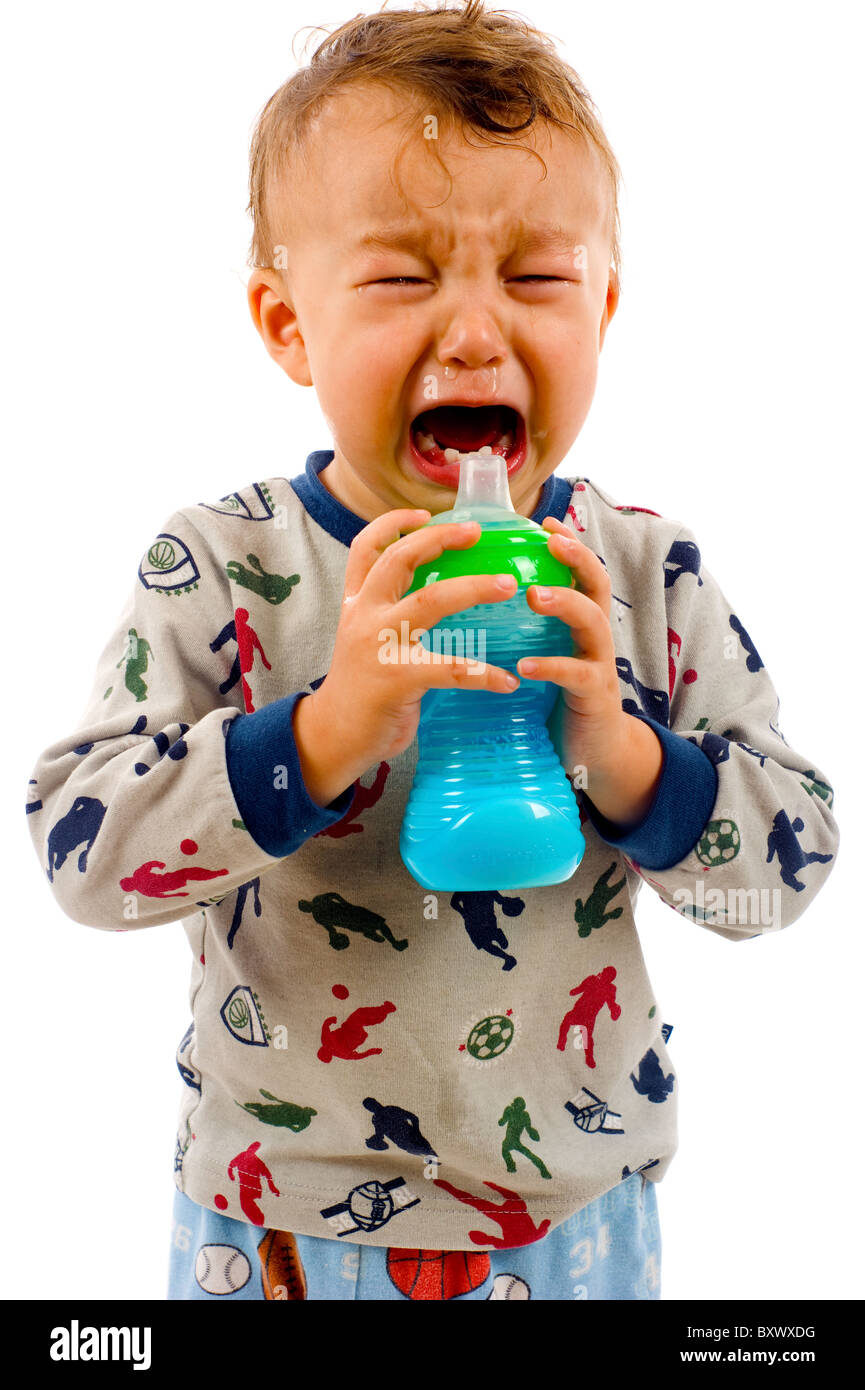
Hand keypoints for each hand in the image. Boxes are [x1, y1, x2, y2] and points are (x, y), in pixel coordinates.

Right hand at [294, 509, 522, 805]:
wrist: (333, 735)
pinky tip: (507, 680)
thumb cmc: (361, 687)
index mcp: (357, 603)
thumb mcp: (363, 638)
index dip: (394, 523)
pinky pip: (449, 668)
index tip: (425, 511)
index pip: (367, 548)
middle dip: (438, 538)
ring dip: (473, 587)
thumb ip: (388, 614)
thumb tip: (438, 592)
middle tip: (476, 531)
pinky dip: (483, 674)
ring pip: (430, 601)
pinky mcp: (397, 678)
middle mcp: (364, 615)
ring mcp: (379, 644)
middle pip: (400, 559)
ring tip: (508, 585)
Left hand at [516, 516, 662, 827]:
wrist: (592, 751)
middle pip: (596, 582)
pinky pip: (577, 674)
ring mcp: (598, 662)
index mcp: (578, 618)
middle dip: (576, 558)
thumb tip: (472, 598)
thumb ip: (523, 626)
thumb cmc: (555, 696)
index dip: (566, 543)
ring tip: (534, 595)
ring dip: (564, 603)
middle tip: (549, 543)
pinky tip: (525, 666)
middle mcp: (594, 633)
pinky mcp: (593, 695)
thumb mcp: (542, 651)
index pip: (578, 569)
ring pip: (592, 621)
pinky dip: (551, 666)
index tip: (542, 521)